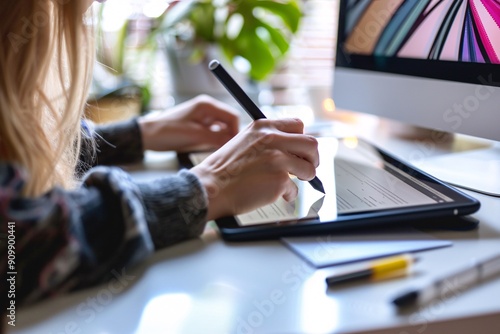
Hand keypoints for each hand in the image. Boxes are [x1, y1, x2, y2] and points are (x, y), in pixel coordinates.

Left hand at [138, 95, 238, 151]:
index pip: (233, 116)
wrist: (147, 136)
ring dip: (222, 140)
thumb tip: (235, 141)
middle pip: (229, 122)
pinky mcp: (198, 126)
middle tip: (230, 151)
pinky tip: (211, 150)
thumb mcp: (195, 136)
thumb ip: (217, 138)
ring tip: (219, 152)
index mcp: (207, 105)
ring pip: (222, 129)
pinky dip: (215, 141)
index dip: (237, 131)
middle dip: (230, 136)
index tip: (238, 145)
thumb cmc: (168, 132)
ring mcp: (203, 117)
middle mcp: (207, 109)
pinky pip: (214, 133)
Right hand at [190, 118, 319, 220]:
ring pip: (309, 168)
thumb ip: (267, 140)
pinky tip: (273, 194)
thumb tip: (290, 147)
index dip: (301, 139)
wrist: (210, 187)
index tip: (300, 150)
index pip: (298, 124)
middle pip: (311, 144)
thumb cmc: (224, 170)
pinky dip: (286, 194)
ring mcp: (278, 159)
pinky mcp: (280, 179)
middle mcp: (273, 139)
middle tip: (306, 168)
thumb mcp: (245, 141)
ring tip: (289, 183)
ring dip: (303, 178)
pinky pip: (294, 189)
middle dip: (312, 158)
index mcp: (264, 127)